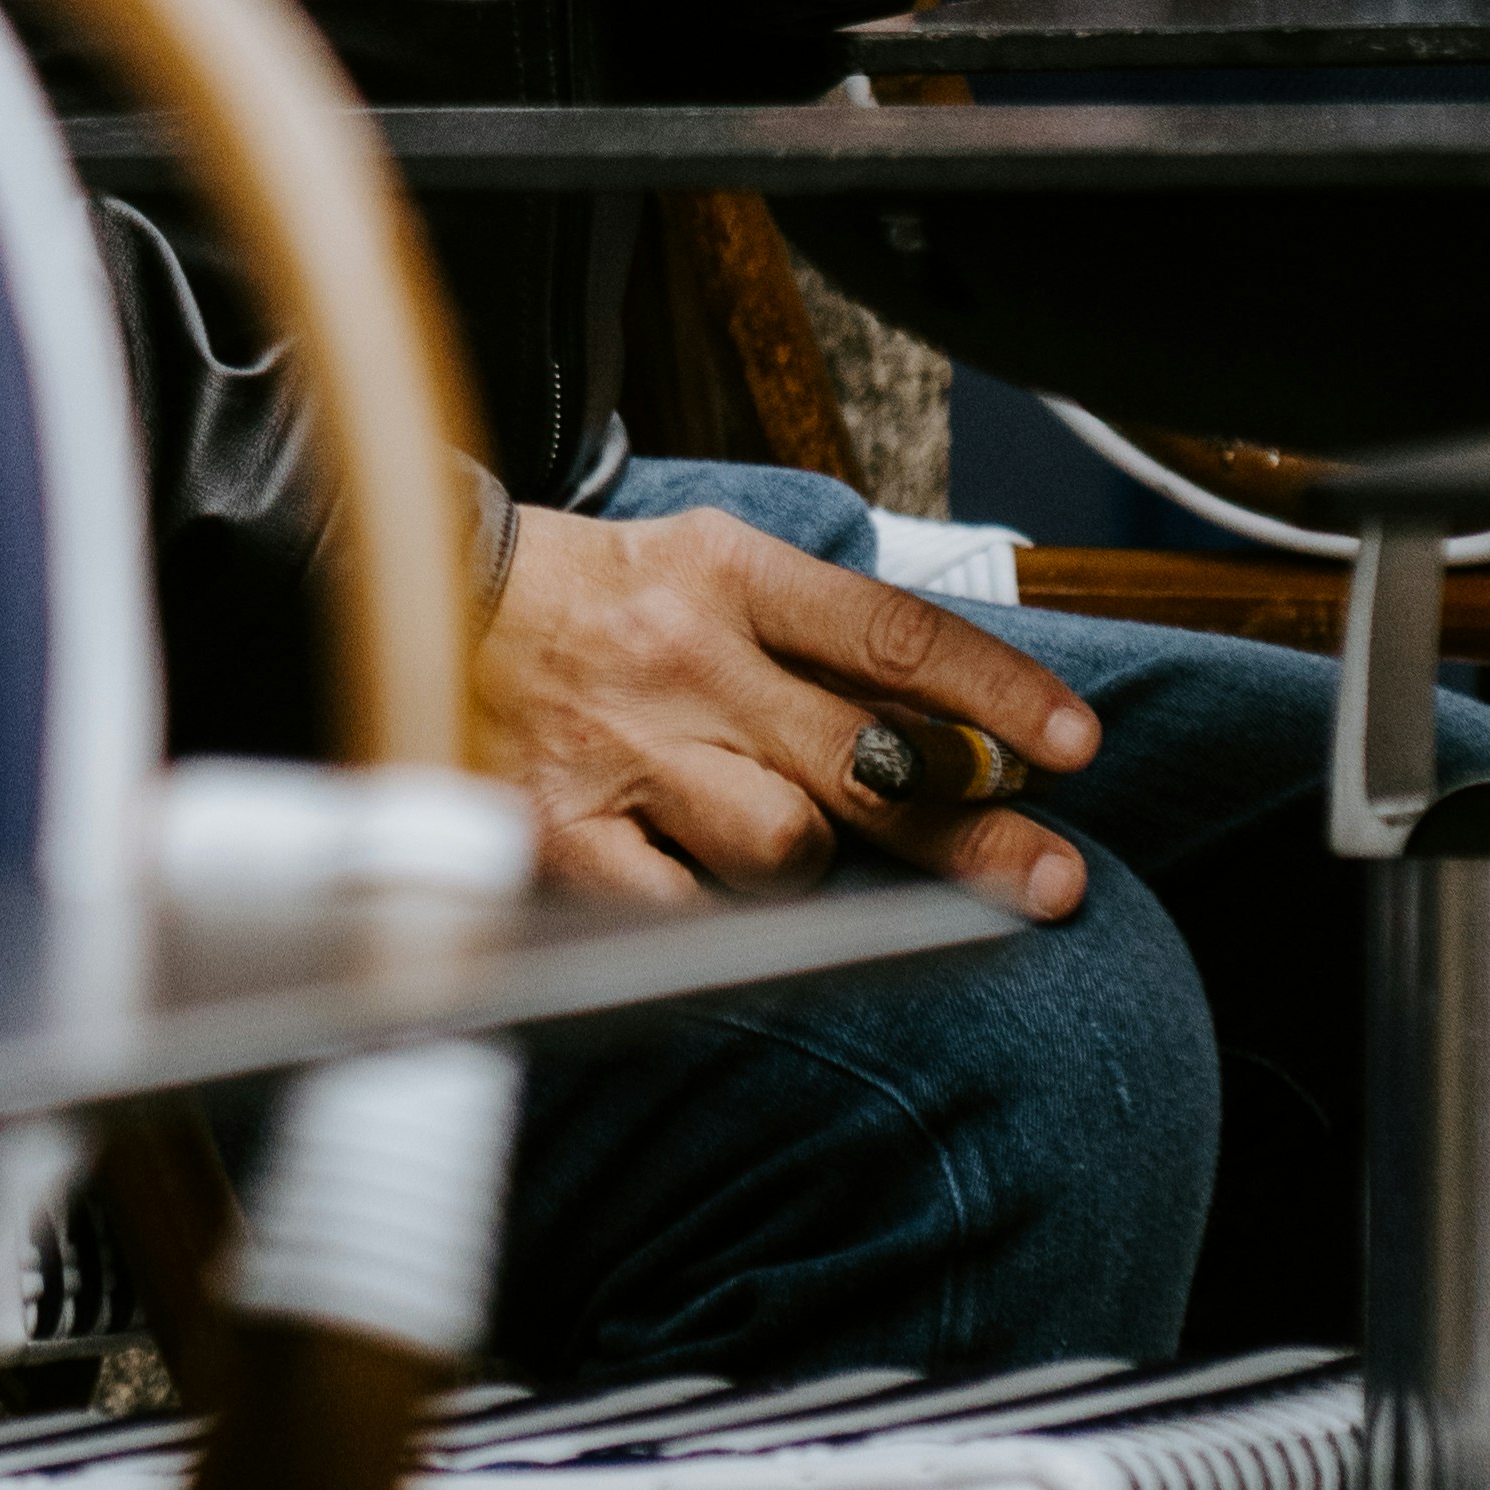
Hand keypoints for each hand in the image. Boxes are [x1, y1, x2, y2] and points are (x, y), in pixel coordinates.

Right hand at [475, 501, 1095, 912]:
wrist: (411, 596)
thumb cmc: (588, 596)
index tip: (1077, 745)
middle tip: (1050, 880)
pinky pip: (684, 914)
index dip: (998, 692)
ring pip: (785, 849)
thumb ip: (820, 641)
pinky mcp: (562, 836)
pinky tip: (717, 903)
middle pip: (868, 763)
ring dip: (818, 869)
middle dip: (975, 830)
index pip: (895, 636)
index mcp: (730, 572)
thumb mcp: (708, 568)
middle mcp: (686, 658)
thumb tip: (959, 730)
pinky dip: (716, 921)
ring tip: (801, 856)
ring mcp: (623, 751)